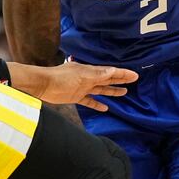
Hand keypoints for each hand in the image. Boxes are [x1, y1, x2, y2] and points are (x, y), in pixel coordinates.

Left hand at [18, 62, 137, 110]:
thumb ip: (97, 74)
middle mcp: (88, 78)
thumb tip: (113, 70)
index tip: (134, 75)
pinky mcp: (76, 97)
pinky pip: (90, 101)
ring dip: (112, 91)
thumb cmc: (61, 78)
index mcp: (91, 71)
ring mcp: (83, 88)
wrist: (43, 85)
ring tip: (124, 93)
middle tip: (133, 80)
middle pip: (108, 79)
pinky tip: (105, 108)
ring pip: (101, 90)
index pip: (110, 72)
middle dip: (120, 80)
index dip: (122, 74)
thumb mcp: (82, 75)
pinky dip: (97, 104)